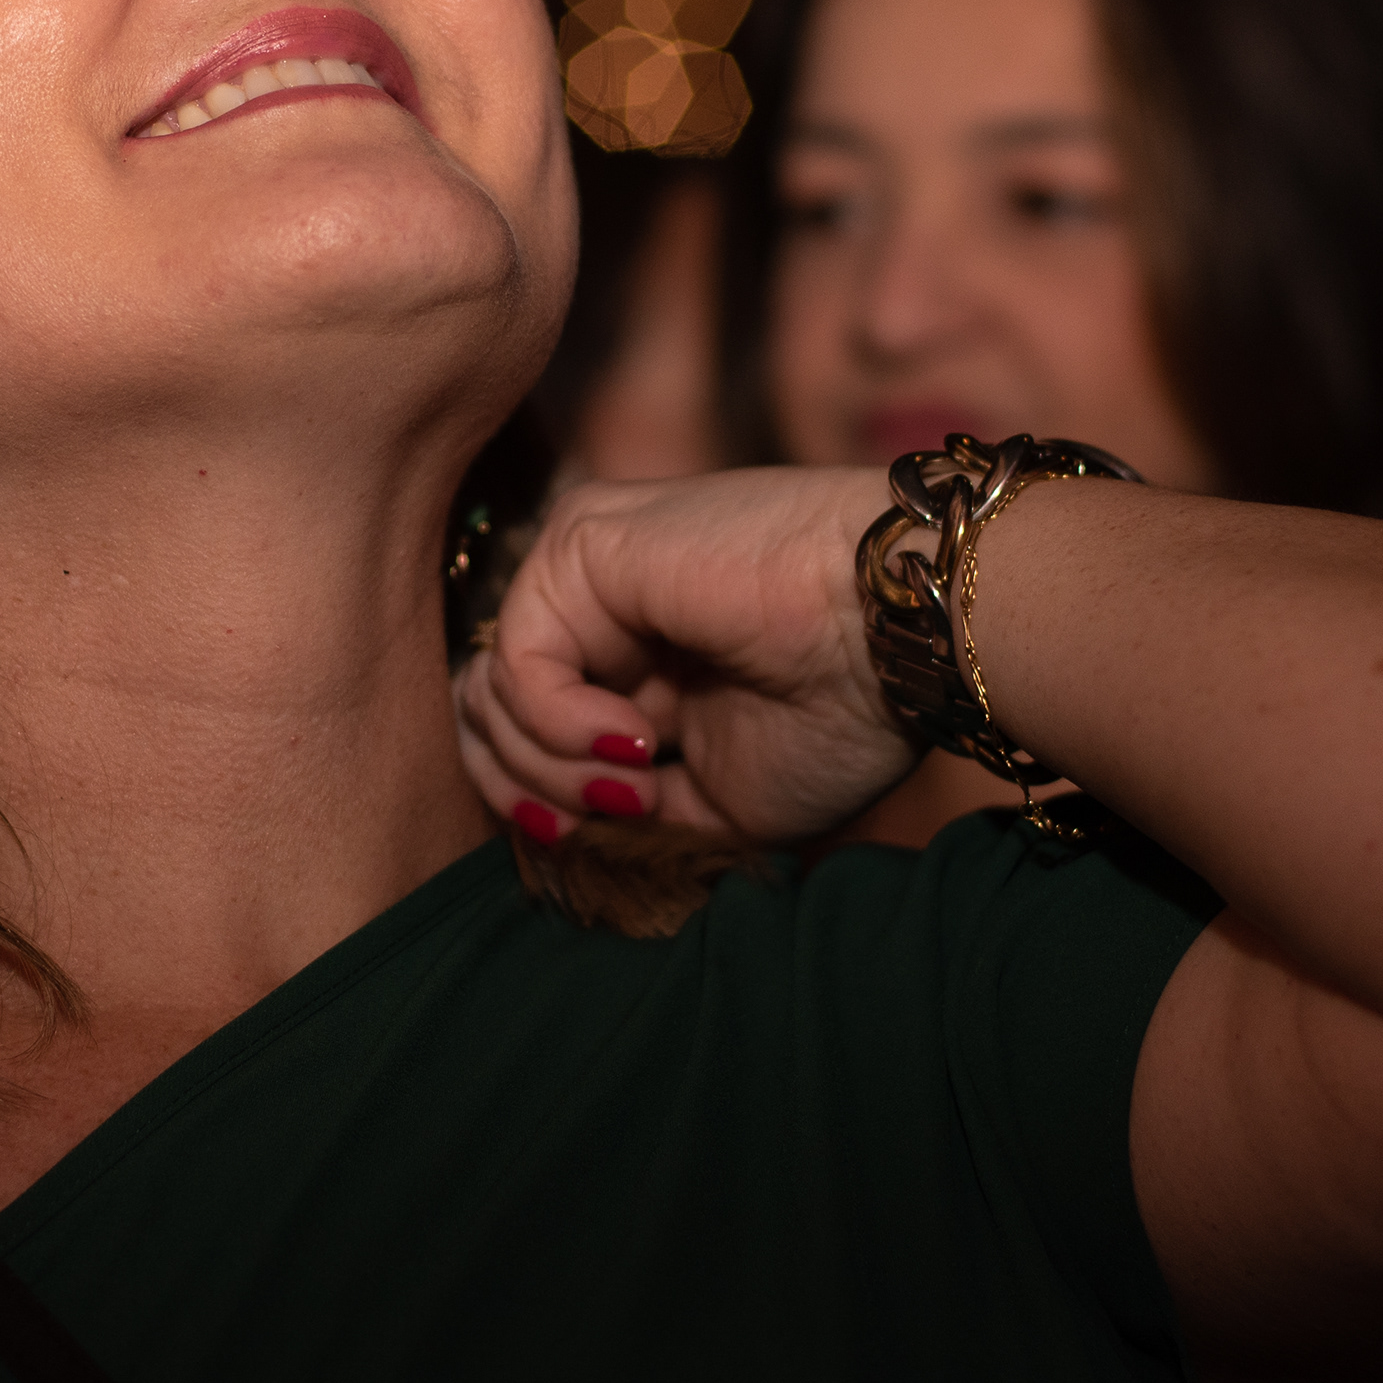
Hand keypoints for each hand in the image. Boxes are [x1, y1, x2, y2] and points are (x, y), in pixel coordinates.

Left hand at [453, 466, 921, 845]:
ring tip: (640, 780)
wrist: (896, 643)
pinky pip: (515, 660)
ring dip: (554, 768)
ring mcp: (585, 569)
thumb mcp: (712, 802)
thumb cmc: (841, 716)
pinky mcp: (582, 543)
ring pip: (489, 693)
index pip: (522, 731)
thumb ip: (619, 809)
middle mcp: (599, 607)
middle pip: (485, 712)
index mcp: (634, 659)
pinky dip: (563, 725)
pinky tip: (639, 738)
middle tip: (611, 817)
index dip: (536, 803)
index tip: (603, 839)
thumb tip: (537, 822)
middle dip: (527, 792)